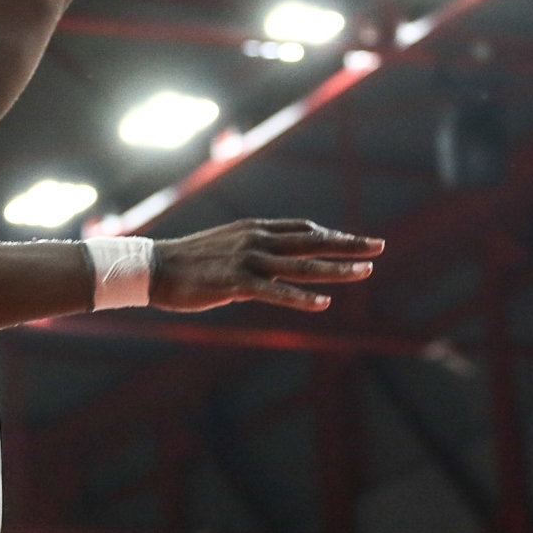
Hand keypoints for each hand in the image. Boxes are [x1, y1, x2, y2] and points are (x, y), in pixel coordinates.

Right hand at [150, 218, 381, 313]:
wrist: (154, 267)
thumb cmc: (187, 261)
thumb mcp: (224, 247)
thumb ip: (250, 252)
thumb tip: (269, 263)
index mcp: (254, 229)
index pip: (302, 229)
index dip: (330, 235)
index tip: (354, 241)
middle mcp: (257, 240)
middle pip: (311, 242)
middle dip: (348, 244)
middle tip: (378, 245)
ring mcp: (248, 260)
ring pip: (302, 265)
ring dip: (336, 268)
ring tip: (365, 272)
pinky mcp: (237, 282)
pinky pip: (276, 291)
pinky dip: (301, 298)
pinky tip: (323, 303)